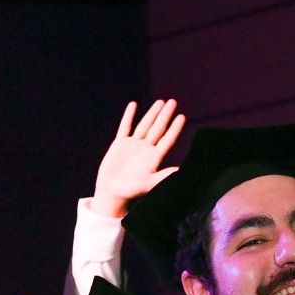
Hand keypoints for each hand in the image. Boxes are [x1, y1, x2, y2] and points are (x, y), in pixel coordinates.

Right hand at [89, 99, 185, 219]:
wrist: (112, 193)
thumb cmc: (131, 191)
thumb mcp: (149, 183)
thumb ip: (164, 175)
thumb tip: (181, 171)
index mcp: (154, 158)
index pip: (167, 139)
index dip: (175, 128)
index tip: (182, 116)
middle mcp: (145, 149)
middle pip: (158, 128)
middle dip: (165, 115)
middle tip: (173, 102)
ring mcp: (133, 145)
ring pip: (144, 125)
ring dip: (152, 113)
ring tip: (160, 102)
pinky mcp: (120, 144)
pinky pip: (125, 127)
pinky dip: (129, 116)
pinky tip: (133, 105)